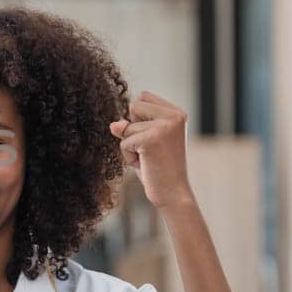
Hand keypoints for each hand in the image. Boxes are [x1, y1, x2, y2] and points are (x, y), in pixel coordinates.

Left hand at [109, 91, 196, 210]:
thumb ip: (131, 127)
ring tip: (148, 158)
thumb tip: (114, 125)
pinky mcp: (152, 139)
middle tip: (150, 149)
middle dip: (134, 129)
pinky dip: (129, 156)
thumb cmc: (159, 168)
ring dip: (130, 145)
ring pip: (126, 126)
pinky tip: (146, 164)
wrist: (173, 193)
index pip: (143, 97)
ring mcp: (165, 126)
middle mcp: (174, 116)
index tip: (154, 139)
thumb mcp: (144, 141)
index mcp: (177, 113)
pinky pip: (124, 142)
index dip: (139, 118)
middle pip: (134, 106)